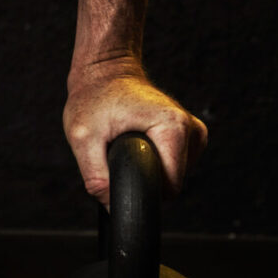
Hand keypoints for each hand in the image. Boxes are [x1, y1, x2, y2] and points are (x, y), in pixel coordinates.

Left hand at [63, 61, 206, 207]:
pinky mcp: (190, 136)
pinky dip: (153, 160)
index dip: (141, 188)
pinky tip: (137, 142)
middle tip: (117, 152)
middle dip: (142, 176)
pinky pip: (173, 165)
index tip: (119, 172)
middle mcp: (191, 129)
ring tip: (125, 143)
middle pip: (171, 182)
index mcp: (174, 127)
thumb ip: (96, 177)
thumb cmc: (93, 97)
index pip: (169, 186)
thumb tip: (113, 207)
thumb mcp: (83, 138)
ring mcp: (194, 132)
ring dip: (147, 168)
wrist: (104, 70)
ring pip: (172, 176)